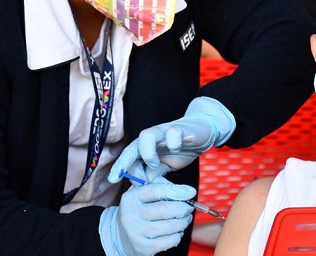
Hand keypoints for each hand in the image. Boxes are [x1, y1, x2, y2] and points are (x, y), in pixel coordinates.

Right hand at [99, 176, 195, 255]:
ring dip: (183, 222)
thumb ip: (159, 187)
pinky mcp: (143, 247)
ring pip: (169, 226)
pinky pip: (168, 241)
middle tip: (189, 208)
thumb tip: (184, 191)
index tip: (190, 192)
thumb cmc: (137, 211)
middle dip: (183, 208)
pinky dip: (177, 235)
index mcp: (132, 197)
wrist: (119, 235)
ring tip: (185, 219)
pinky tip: (177, 231)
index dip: (176, 191)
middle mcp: (131, 214)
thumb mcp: (141, 195)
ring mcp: (136, 232)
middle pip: (165, 209)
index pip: (156, 190)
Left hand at [108, 97, 235, 181]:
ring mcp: (165, 132)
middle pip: (133, 146)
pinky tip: (176, 150)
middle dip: (125, 161)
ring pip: (146, 135)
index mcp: (147, 147)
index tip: (112, 179)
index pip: (129, 156)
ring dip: (147, 152)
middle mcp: (152, 138)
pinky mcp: (181, 129)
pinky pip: (173, 133)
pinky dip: (172, 142)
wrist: (203, 130)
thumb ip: (155, 174)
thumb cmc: (182, 147)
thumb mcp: (167, 165)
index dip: (120, 166)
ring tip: (154, 164)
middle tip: (122, 176)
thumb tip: (143, 187)